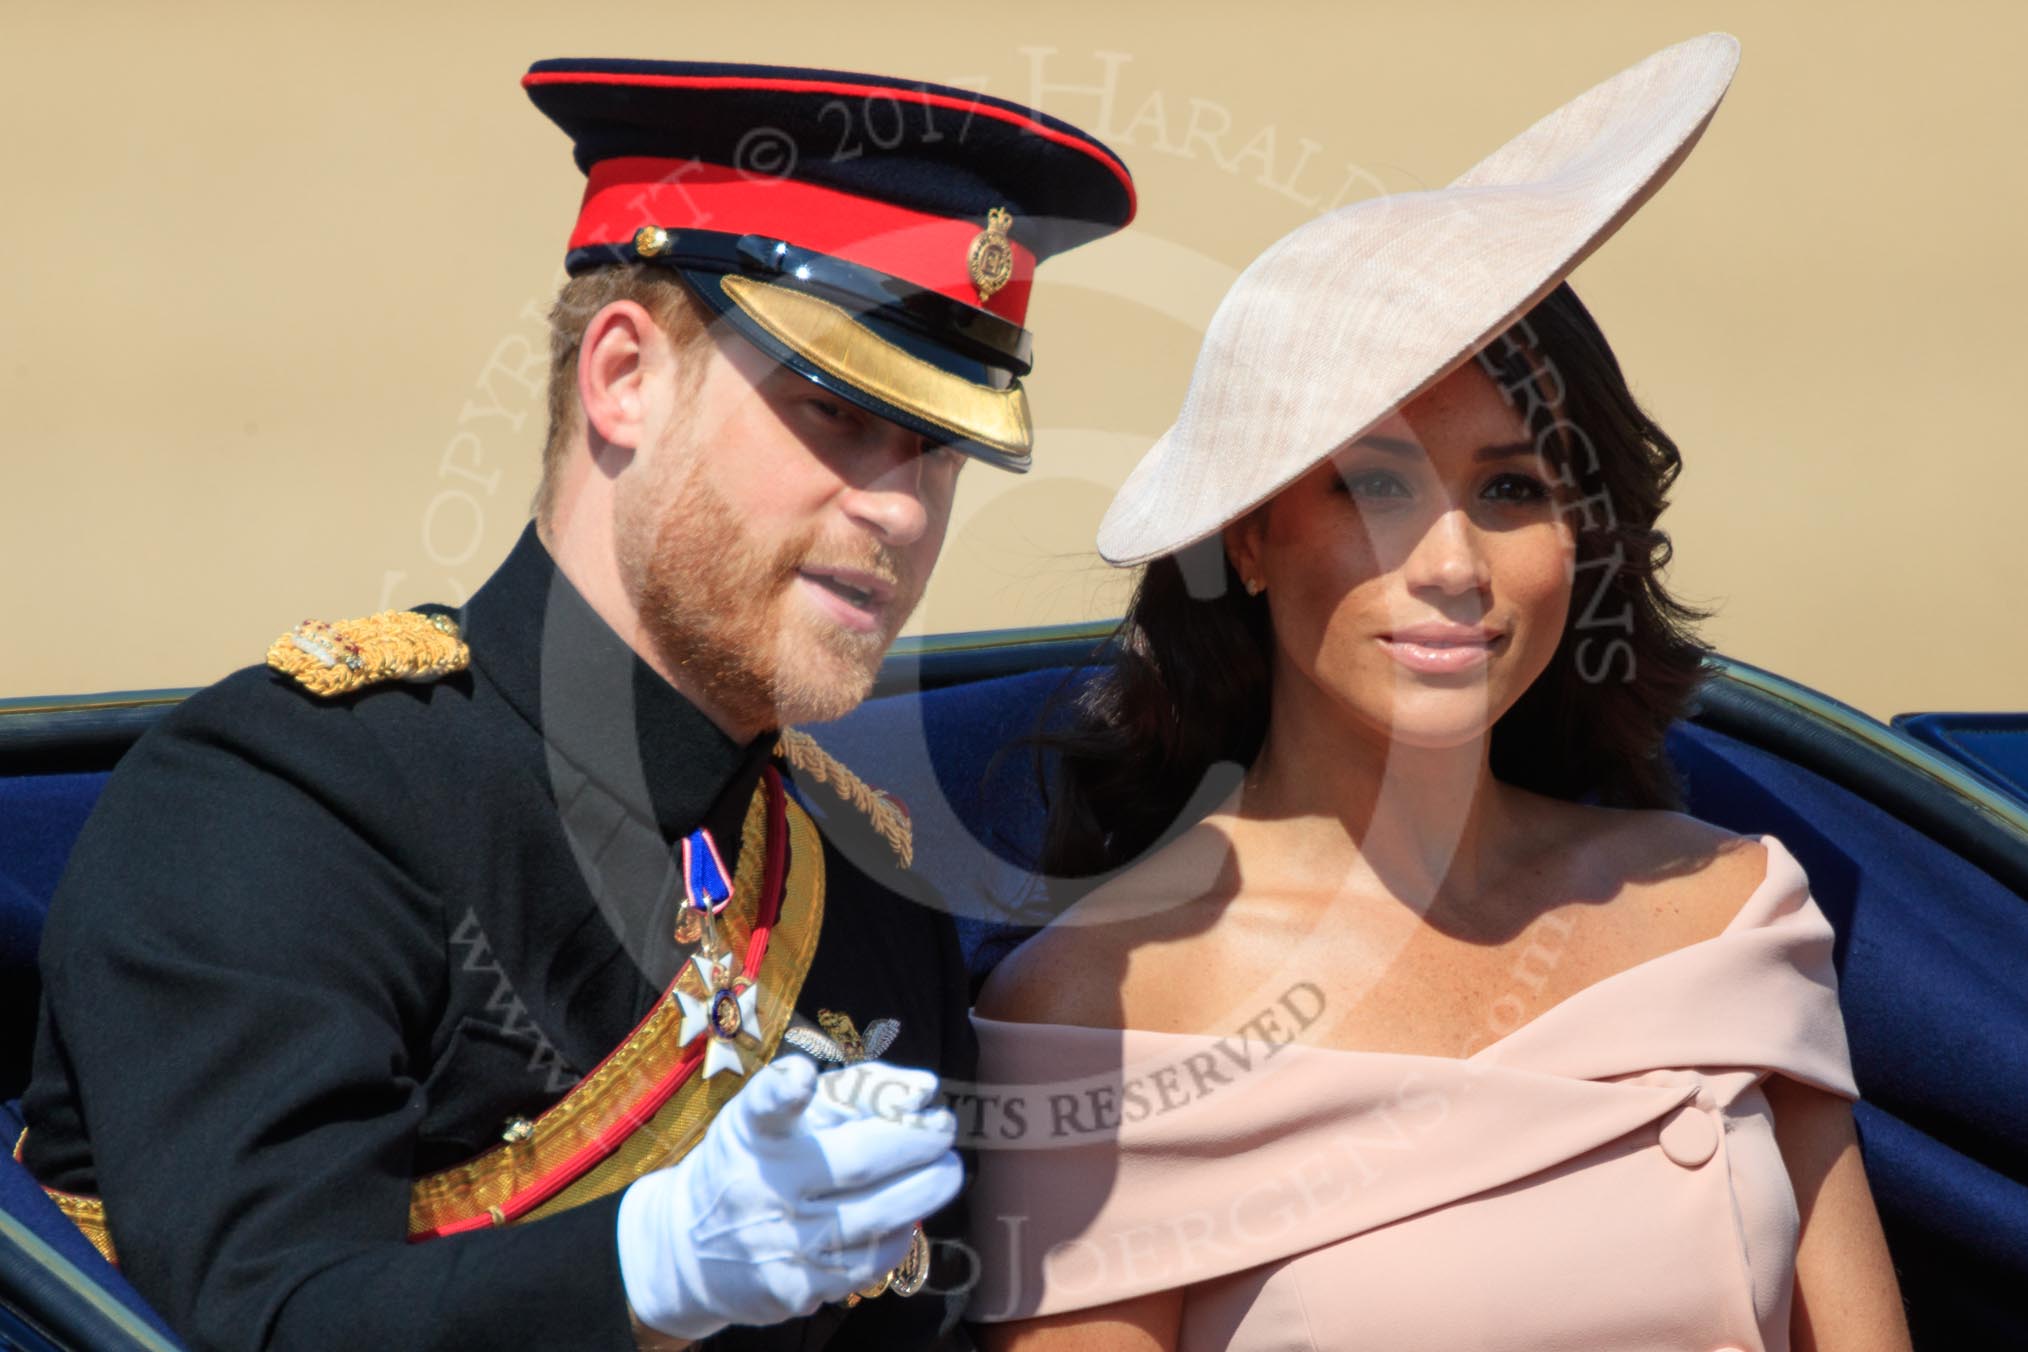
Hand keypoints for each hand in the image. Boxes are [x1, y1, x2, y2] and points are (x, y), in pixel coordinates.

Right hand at [617, 1055, 961, 1340]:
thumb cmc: (754, 1164)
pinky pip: (869, 1260)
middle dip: (918, 1140)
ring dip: (928, 1188)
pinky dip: (900, 1232)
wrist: (690, 1249)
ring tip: (948, 1168)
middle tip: (945, 1127)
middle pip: (858, 1160)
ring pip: (878, 1214)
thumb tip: (924, 1086)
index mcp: (753, 1132)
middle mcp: (764, 1185)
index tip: (800, 1079)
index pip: (764, 1107)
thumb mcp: (776, 1115)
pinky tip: (908, 1214)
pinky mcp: (797, 1288)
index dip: (784, 1090)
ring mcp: (781, 1242)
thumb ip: (849, 1090)